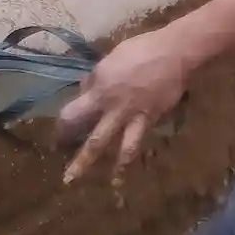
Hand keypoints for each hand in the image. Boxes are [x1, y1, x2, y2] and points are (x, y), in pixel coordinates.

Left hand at [58, 28, 189, 183]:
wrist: (173, 53)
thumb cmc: (140, 49)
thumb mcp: (110, 58)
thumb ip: (96, 78)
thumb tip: (87, 91)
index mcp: (99, 88)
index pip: (72, 113)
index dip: (63, 126)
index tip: (60, 132)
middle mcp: (113, 107)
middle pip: (93, 141)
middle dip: (80, 162)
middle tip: (68, 177)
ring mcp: (133, 116)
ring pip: (121, 149)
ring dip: (115, 169)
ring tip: (111, 185)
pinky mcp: (151, 119)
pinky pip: (140, 139)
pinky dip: (135, 151)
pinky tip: (131, 162)